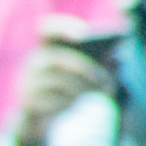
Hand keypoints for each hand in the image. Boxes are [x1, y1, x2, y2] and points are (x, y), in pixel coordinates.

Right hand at [13, 30, 110, 145]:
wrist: (41, 118)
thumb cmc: (69, 90)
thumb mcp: (84, 76)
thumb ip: (100, 63)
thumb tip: (118, 58)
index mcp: (46, 48)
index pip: (46, 29)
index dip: (62, 27)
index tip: (84, 33)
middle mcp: (33, 62)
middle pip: (59, 58)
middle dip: (85, 69)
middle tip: (105, 80)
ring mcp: (28, 81)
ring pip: (59, 81)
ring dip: (83, 89)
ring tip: (99, 95)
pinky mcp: (28, 101)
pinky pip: (53, 101)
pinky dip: (70, 104)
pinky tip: (78, 107)